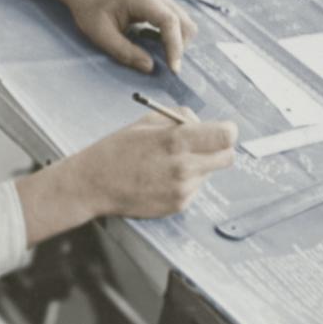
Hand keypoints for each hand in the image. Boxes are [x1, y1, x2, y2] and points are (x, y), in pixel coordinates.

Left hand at [32, 0, 196, 72]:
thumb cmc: (89, 7)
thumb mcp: (101, 34)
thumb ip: (125, 52)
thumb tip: (150, 67)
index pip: (170, 22)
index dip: (175, 47)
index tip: (173, 69)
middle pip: (184, 24)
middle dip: (178, 47)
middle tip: (162, 65)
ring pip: (184, 23)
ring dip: (175, 42)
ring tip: (152, 52)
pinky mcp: (159, 2)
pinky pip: (176, 22)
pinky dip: (170, 36)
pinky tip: (150, 42)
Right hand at [75, 109, 237, 217]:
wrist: (95, 184)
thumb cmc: (118, 148)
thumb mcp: (147, 121)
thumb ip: (180, 117)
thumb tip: (203, 123)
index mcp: (176, 140)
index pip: (226, 136)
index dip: (226, 131)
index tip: (220, 130)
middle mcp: (184, 167)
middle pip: (228, 157)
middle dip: (219, 149)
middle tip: (203, 145)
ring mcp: (182, 190)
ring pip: (210, 173)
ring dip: (199, 165)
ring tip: (170, 162)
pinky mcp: (178, 206)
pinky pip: (195, 188)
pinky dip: (186, 181)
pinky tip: (162, 177)